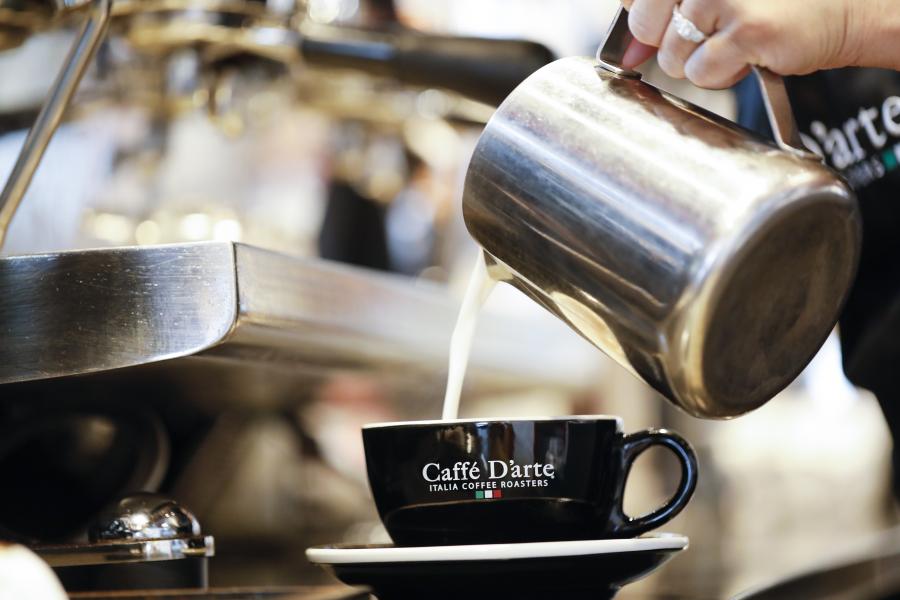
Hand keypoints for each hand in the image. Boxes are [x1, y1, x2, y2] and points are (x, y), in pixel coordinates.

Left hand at [619, 0, 884, 88]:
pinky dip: (721, 75)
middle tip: (709, 34)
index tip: (663, 25)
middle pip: (643, 25)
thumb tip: (626, 57)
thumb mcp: (707, 0)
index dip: (644, 19)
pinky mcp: (744, 30)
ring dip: (700, 61)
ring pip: (671, 56)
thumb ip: (659, 19)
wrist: (837, 9)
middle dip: (672, 42)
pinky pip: (700, 73)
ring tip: (734, 42)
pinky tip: (746, 56)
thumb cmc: (767, 5)